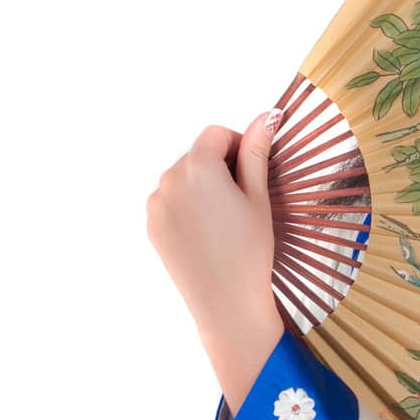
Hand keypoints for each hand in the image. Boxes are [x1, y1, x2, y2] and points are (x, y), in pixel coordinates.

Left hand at [146, 109, 283, 339]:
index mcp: (198, 167)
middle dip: (219, 169)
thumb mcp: (258, 198)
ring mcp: (156, 203)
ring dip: (202, 188)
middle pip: (197, 155)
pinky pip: (170, 202)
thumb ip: (257, 152)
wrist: (227, 304)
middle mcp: (169, 179)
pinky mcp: (152, 225)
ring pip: (183, 179)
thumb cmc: (250, 252)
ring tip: (224, 223)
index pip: (216, 134)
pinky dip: (188, 208)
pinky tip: (207, 234)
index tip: (251, 173)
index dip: (238, 146)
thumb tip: (267, 115)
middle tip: (242, 205)